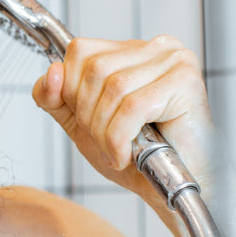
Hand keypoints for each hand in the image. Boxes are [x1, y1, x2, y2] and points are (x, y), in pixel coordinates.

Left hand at [32, 35, 217, 199]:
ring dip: (104, 130)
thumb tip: (50, 72)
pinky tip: (126, 156)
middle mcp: (156, 47)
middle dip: (89, 115)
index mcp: (131, 50)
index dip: (70, 90)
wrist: (177, 189)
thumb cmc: (137, 156)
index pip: (80, 50)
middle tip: (104, 143)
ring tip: (116, 151)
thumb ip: (56, 98)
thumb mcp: (82, 123)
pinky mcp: (185, 81)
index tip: (87, 122)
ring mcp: (174, 60)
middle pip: (94, 69)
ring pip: (112, 88)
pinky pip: (133, 106)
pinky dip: (119, 138)